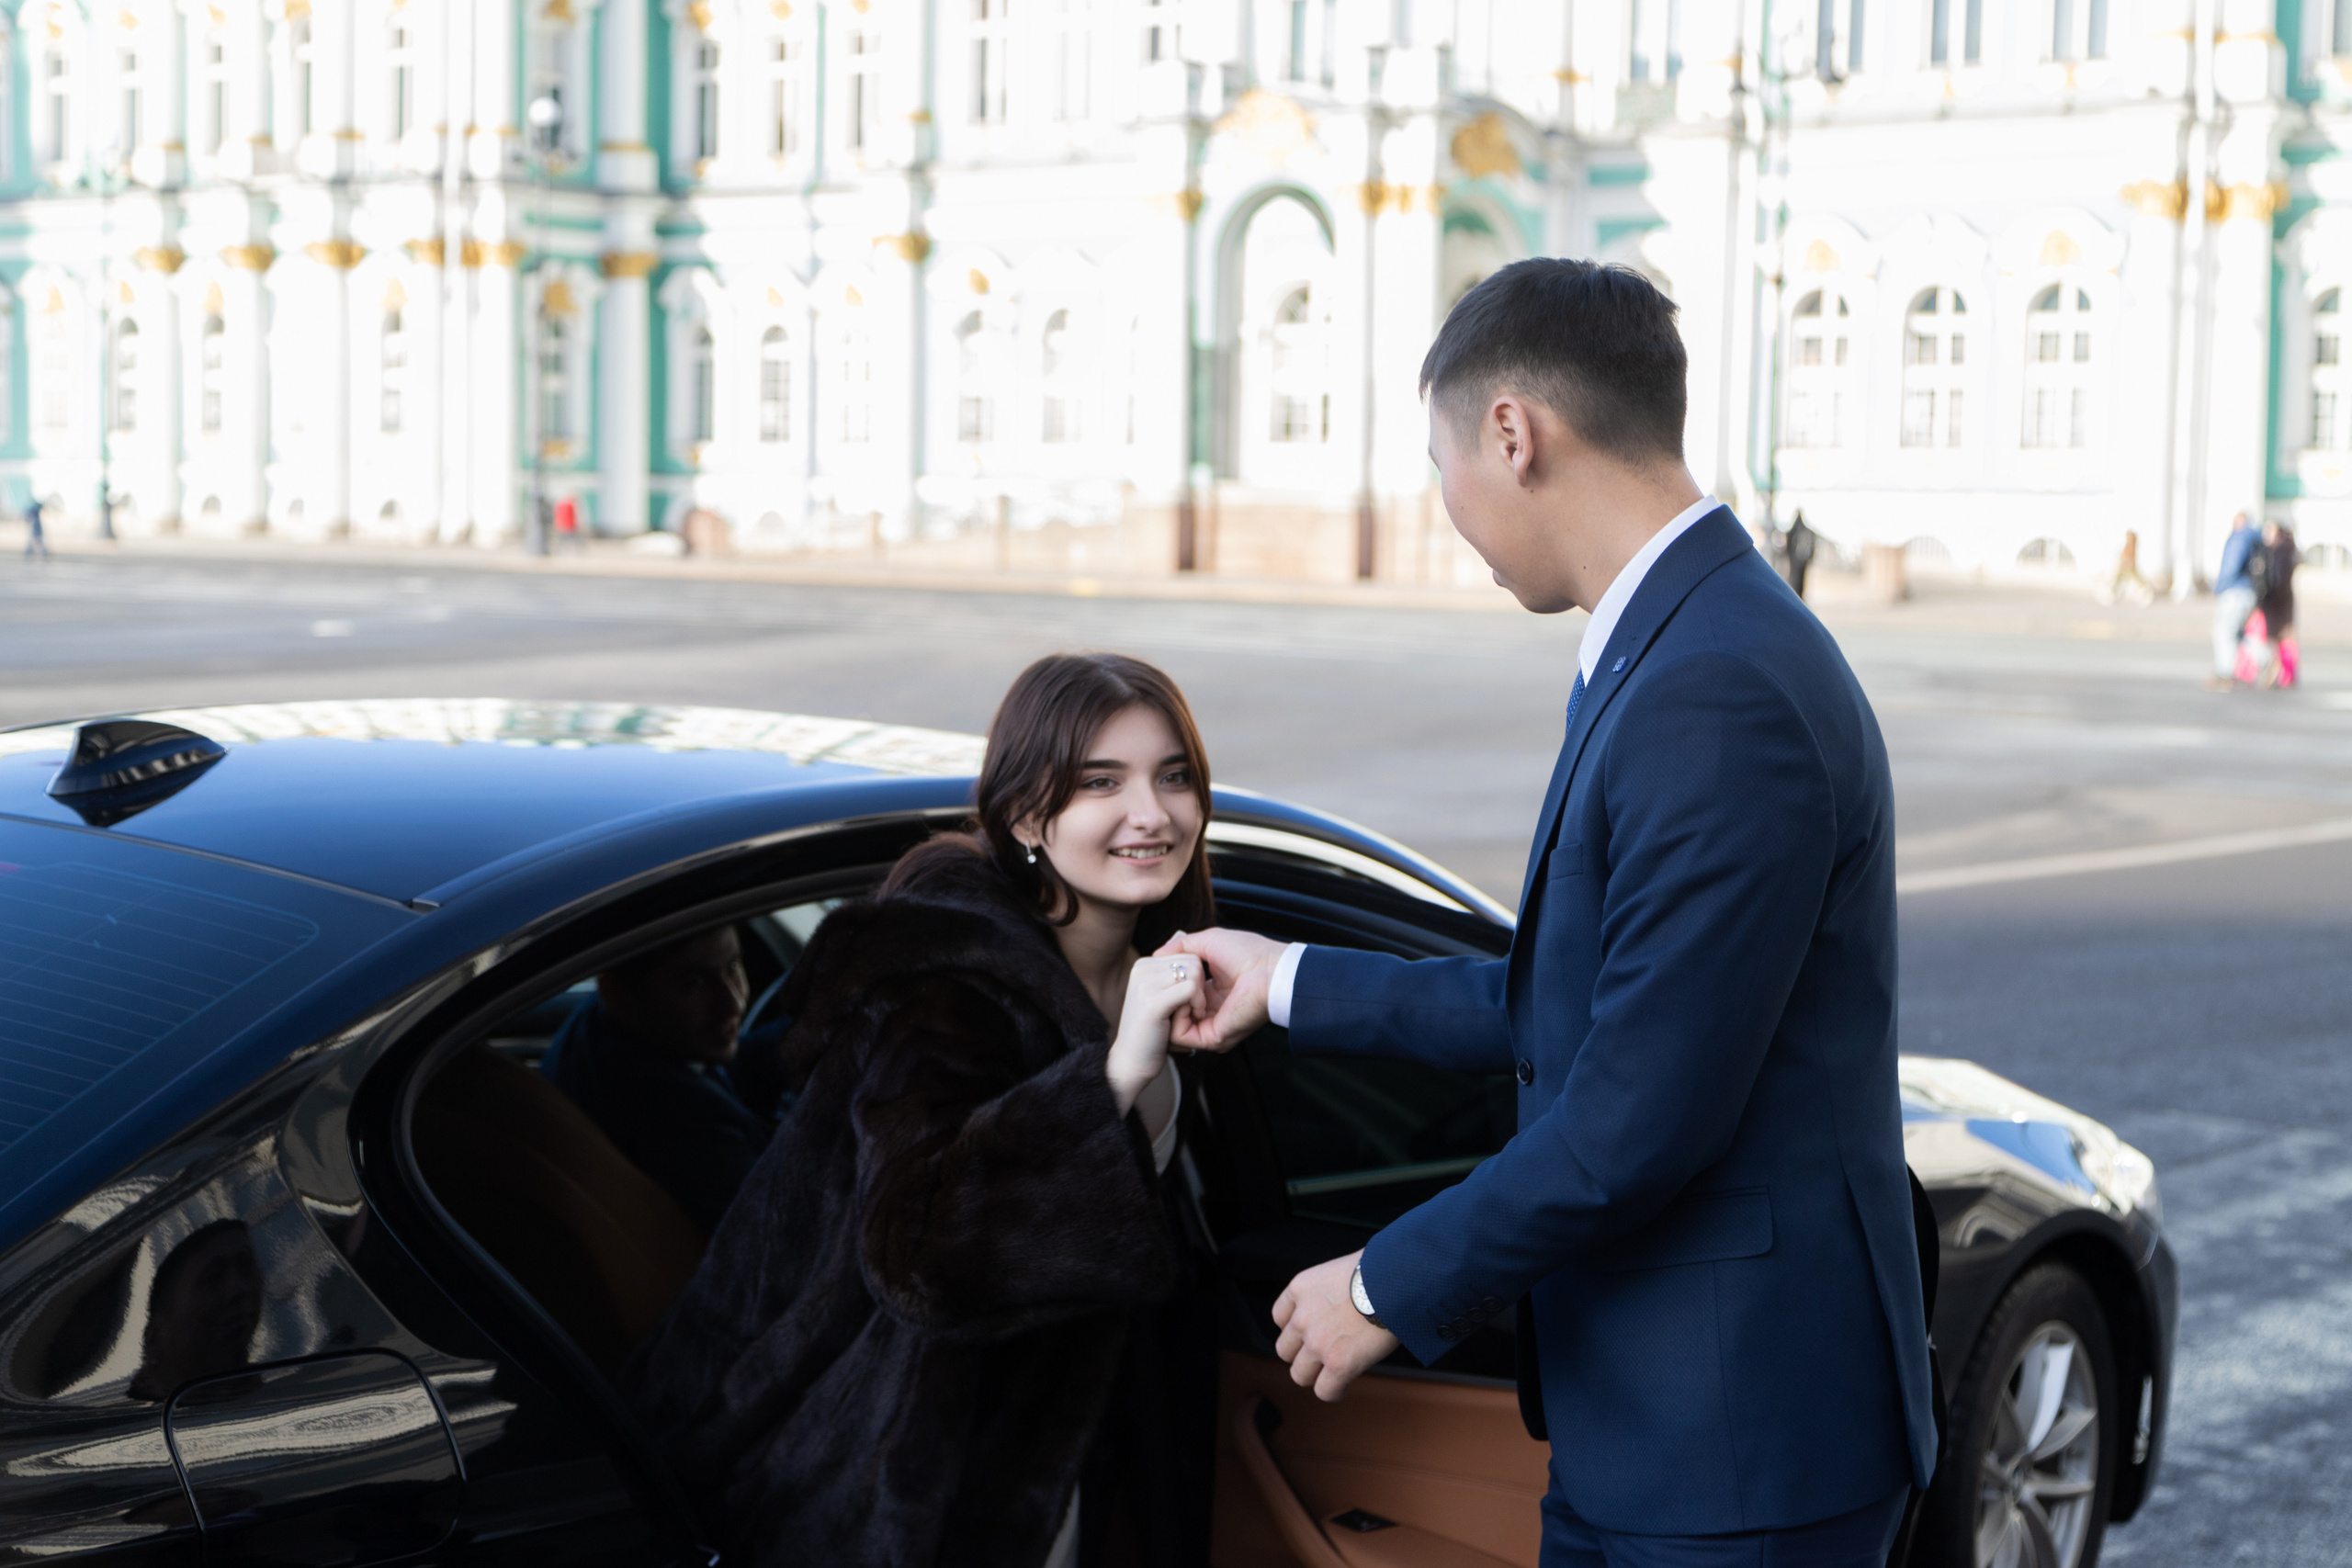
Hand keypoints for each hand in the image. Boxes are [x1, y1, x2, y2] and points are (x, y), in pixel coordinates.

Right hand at [1106, 953, 1204, 1112]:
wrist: (1132, 1061)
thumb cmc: (1151, 1031)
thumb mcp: (1158, 996)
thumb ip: (1172, 975)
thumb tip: (1193, 956)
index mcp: (1144, 965)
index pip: (1187, 953)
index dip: (1196, 978)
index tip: (1187, 1000)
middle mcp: (1141, 969)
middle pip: (1193, 961)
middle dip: (1200, 985)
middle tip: (1190, 1009)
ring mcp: (1145, 984)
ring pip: (1194, 973)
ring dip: (1199, 997)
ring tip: (1187, 1015)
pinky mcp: (1153, 1002)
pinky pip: (1191, 989)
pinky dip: (1197, 1005)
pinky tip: (1190, 1019)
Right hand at [1154, 927, 1286, 1051]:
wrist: (1270, 969)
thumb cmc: (1247, 952)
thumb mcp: (1207, 943)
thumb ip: (1181, 947)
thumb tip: (1156, 953)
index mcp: (1213, 994)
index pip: (1179, 998)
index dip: (1166, 985)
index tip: (1157, 972)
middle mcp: (1211, 1014)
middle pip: (1173, 1015)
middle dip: (1162, 998)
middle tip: (1157, 983)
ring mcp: (1211, 1028)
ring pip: (1172, 1027)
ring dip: (1168, 1005)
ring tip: (1174, 989)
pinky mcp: (1212, 1038)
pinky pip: (1180, 1035)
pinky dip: (1175, 1016)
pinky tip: (1182, 999)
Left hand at [1271, 1251, 1398, 1402]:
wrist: (1396, 1280)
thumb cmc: (1379, 1270)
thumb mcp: (1339, 1271)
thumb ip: (1328, 1291)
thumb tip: (1340, 1304)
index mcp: (1300, 1289)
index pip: (1280, 1318)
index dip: (1297, 1329)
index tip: (1312, 1332)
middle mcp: (1302, 1317)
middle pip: (1286, 1350)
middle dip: (1303, 1353)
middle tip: (1325, 1353)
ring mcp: (1317, 1343)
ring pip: (1300, 1374)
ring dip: (1316, 1375)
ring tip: (1334, 1373)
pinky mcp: (1338, 1364)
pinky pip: (1324, 1391)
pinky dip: (1334, 1391)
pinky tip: (1345, 1384)